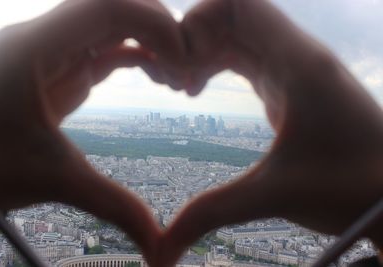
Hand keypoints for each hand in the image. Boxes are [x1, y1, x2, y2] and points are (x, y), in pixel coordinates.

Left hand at [0, 0, 184, 263]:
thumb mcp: (56, 181)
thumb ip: (114, 205)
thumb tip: (158, 244)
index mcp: (34, 50)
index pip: (105, 7)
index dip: (154, 23)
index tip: (183, 58)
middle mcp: (42, 38)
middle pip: (113, 5)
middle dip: (158, 28)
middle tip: (186, 63)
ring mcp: (54, 50)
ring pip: (113, 21)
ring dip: (151, 40)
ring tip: (176, 73)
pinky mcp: (64, 67)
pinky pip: (108, 45)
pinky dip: (139, 53)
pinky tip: (158, 74)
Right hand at [160, 0, 382, 264]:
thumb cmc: (350, 188)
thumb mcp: (272, 195)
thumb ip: (210, 213)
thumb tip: (161, 251)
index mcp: (296, 63)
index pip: (238, 2)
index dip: (198, 19)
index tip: (179, 60)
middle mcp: (295, 55)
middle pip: (230, 15)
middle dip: (191, 38)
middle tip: (170, 77)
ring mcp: (293, 67)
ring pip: (236, 35)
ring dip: (202, 51)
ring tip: (181, 86)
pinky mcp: (289, 83)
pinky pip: (244, 55)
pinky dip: (215, 63)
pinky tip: (199, 90)